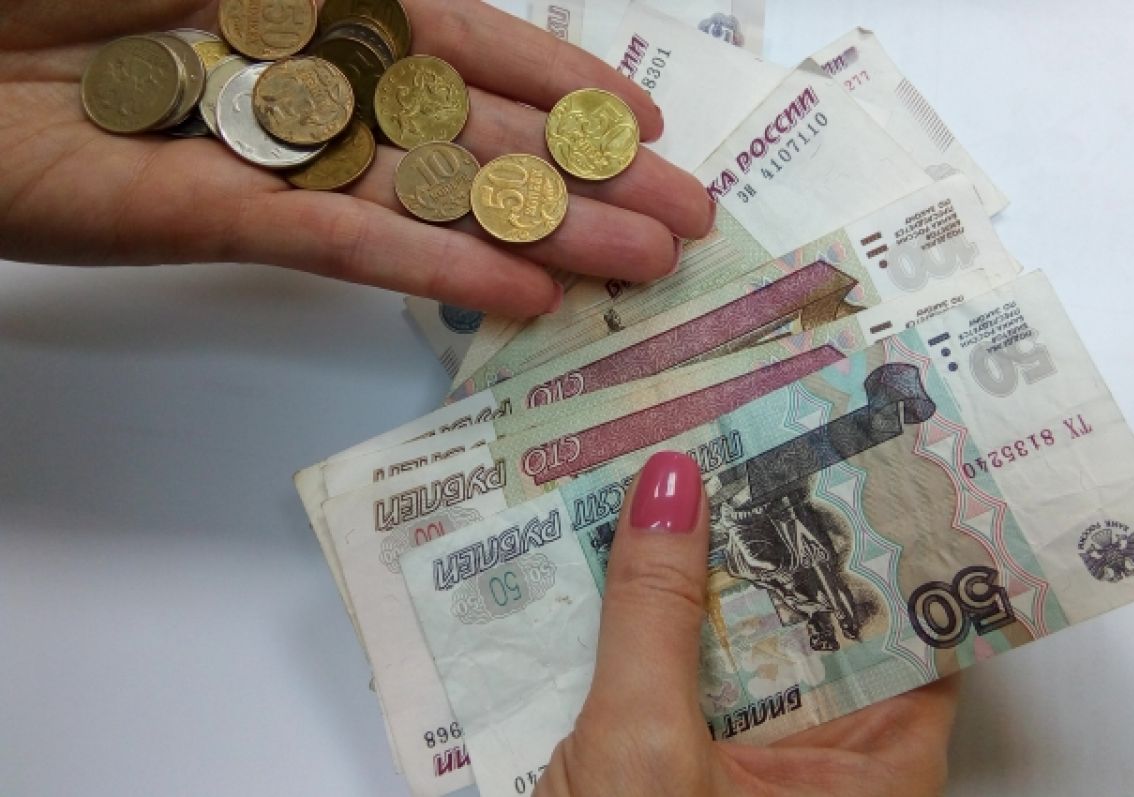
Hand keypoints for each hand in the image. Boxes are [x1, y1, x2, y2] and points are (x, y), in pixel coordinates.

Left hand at [0, 0, 712, 315]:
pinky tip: (520, 292)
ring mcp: (272, 153)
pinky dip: (431, 262)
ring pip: (431, 197)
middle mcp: (307, 77)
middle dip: (582, 177)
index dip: (560, 84)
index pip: (466, 44)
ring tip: (637, 268)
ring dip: (540, 232)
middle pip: (472, 134)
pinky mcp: (218, 218)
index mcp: (313, 0)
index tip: (642, 128)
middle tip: (681, 226)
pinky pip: (343, 240)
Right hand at [535, 452, 960, 796]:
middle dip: (772, 526)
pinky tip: (616, 548)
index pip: (918, 620)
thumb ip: (656, 615)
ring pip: (739, 634)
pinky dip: (652, 612)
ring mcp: (748, 757)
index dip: (892, 526)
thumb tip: (671, 483)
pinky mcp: (682, 757)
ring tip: (677, 463)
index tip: (859, 438)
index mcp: (872, 770)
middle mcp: (821, 758)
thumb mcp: (646, 753)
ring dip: (701, 563)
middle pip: (815, 613)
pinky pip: (680, 664)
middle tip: (745, 426)